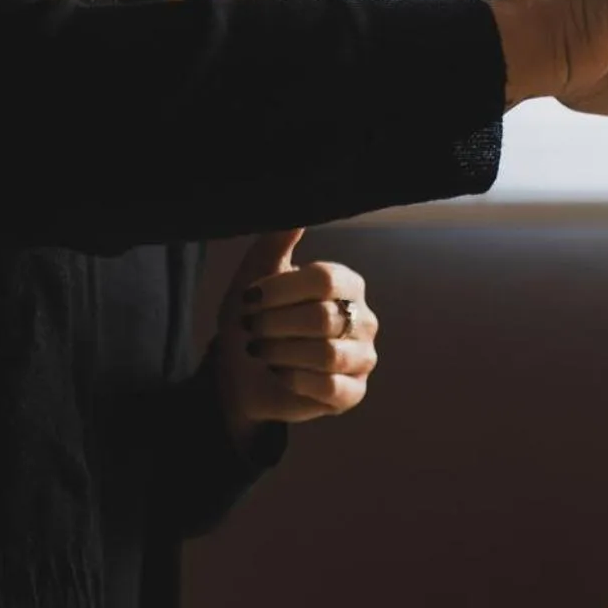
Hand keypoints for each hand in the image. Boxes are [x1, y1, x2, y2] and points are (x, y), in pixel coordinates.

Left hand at [215, 228, 378, 438]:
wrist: (244, 373)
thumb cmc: (255, 320)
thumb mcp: (256, 276)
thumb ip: (275, 243)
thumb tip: (298, 215)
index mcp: (347, 285)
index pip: (325, 280)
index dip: (282, 290)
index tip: (249, 298)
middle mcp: (363, 320)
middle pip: (322, 318)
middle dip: (275, 325)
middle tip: (251, 330)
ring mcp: (362, 358)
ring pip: (326, 355)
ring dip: (281, 353)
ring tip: (260, 351)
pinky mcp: (353, 393)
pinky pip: (329, 387)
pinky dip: (294, 379)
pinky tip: (277, 373)